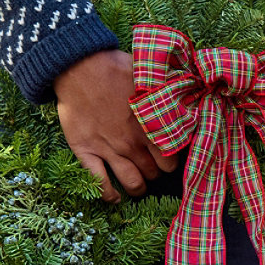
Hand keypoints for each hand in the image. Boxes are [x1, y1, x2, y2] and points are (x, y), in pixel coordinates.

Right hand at [53, 49, 177, 202]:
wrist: (78, 66)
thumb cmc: (115, 68)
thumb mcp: (147, 78)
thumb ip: (165, 96)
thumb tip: (187, 95)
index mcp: (149, 128)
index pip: (171, 161)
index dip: (171, 162)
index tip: (168, 158)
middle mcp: (132, 145)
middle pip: (153, 173)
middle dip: (155, 173)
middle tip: (152, 167)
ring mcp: (109, 151)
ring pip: (132, 183)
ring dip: (138, 188)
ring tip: (139, 185)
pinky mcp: (86, 152)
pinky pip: (100, 183)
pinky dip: (109, 195)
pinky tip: (115, 198)